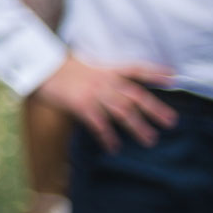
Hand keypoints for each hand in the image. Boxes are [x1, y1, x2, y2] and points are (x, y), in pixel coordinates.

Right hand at [35, 53, 176, 151]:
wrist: (39, 67)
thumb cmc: (60, 67)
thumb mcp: (85, 65)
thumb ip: (102, 74)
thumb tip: (116, 87)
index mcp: (107, 69)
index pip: (136, 69)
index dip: (155, 73)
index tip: (173, 77)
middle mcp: (104, 80)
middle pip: (135, 95)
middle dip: (155, 109)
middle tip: (171, 121)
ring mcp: (93, 93)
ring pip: (122, 111)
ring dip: (138, 126)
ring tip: (150, 140)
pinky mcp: (80, 104)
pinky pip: (99, 123)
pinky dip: (107, 137)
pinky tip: (114, 147)